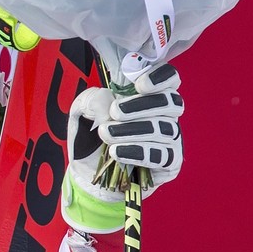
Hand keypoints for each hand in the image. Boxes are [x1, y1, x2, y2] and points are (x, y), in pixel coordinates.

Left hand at [63, 63, 183, 232]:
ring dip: (133, 130)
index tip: (139, 84)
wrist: (86, 174)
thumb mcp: (82, 112)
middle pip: (170, 102)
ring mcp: (170, 139)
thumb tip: (108, 101)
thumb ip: (93, 99)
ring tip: (106, 134)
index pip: (169, 79)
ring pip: (165, 129)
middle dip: (141, 105)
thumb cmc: (90, 138)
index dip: (160, 77)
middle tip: (114, 112)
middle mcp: (165, 115)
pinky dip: (139, 152)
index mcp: (148, 96)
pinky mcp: (170, 162)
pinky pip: (164, 155)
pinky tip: (117, 152)